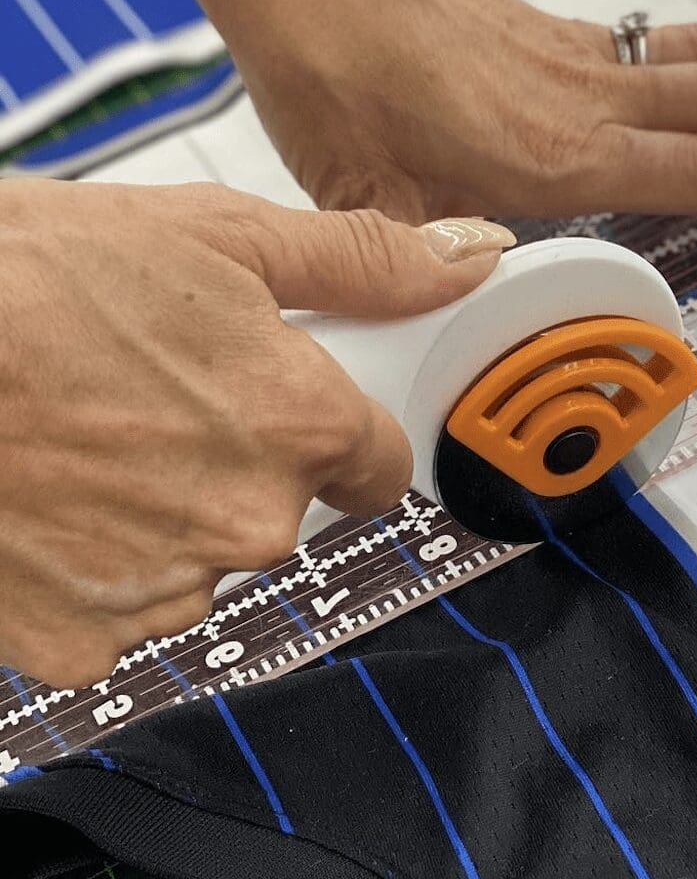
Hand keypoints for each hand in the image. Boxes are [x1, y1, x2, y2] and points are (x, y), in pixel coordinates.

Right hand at [0, 178, 511, 687]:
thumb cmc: (30, 278)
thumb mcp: (216, 234)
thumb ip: (363, 259)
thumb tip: (470, 256)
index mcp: (304, 425)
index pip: (379, 463)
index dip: (337, 430)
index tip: (288, 408)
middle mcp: (253, 520)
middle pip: (288, 511)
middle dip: (242, 466)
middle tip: (155, 402)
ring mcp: (169, 590)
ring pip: (204, 562)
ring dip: (165, 516)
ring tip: (87, 442)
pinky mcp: (88, 645)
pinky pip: (125, 614)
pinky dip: (95, 569)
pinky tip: (49, 503)